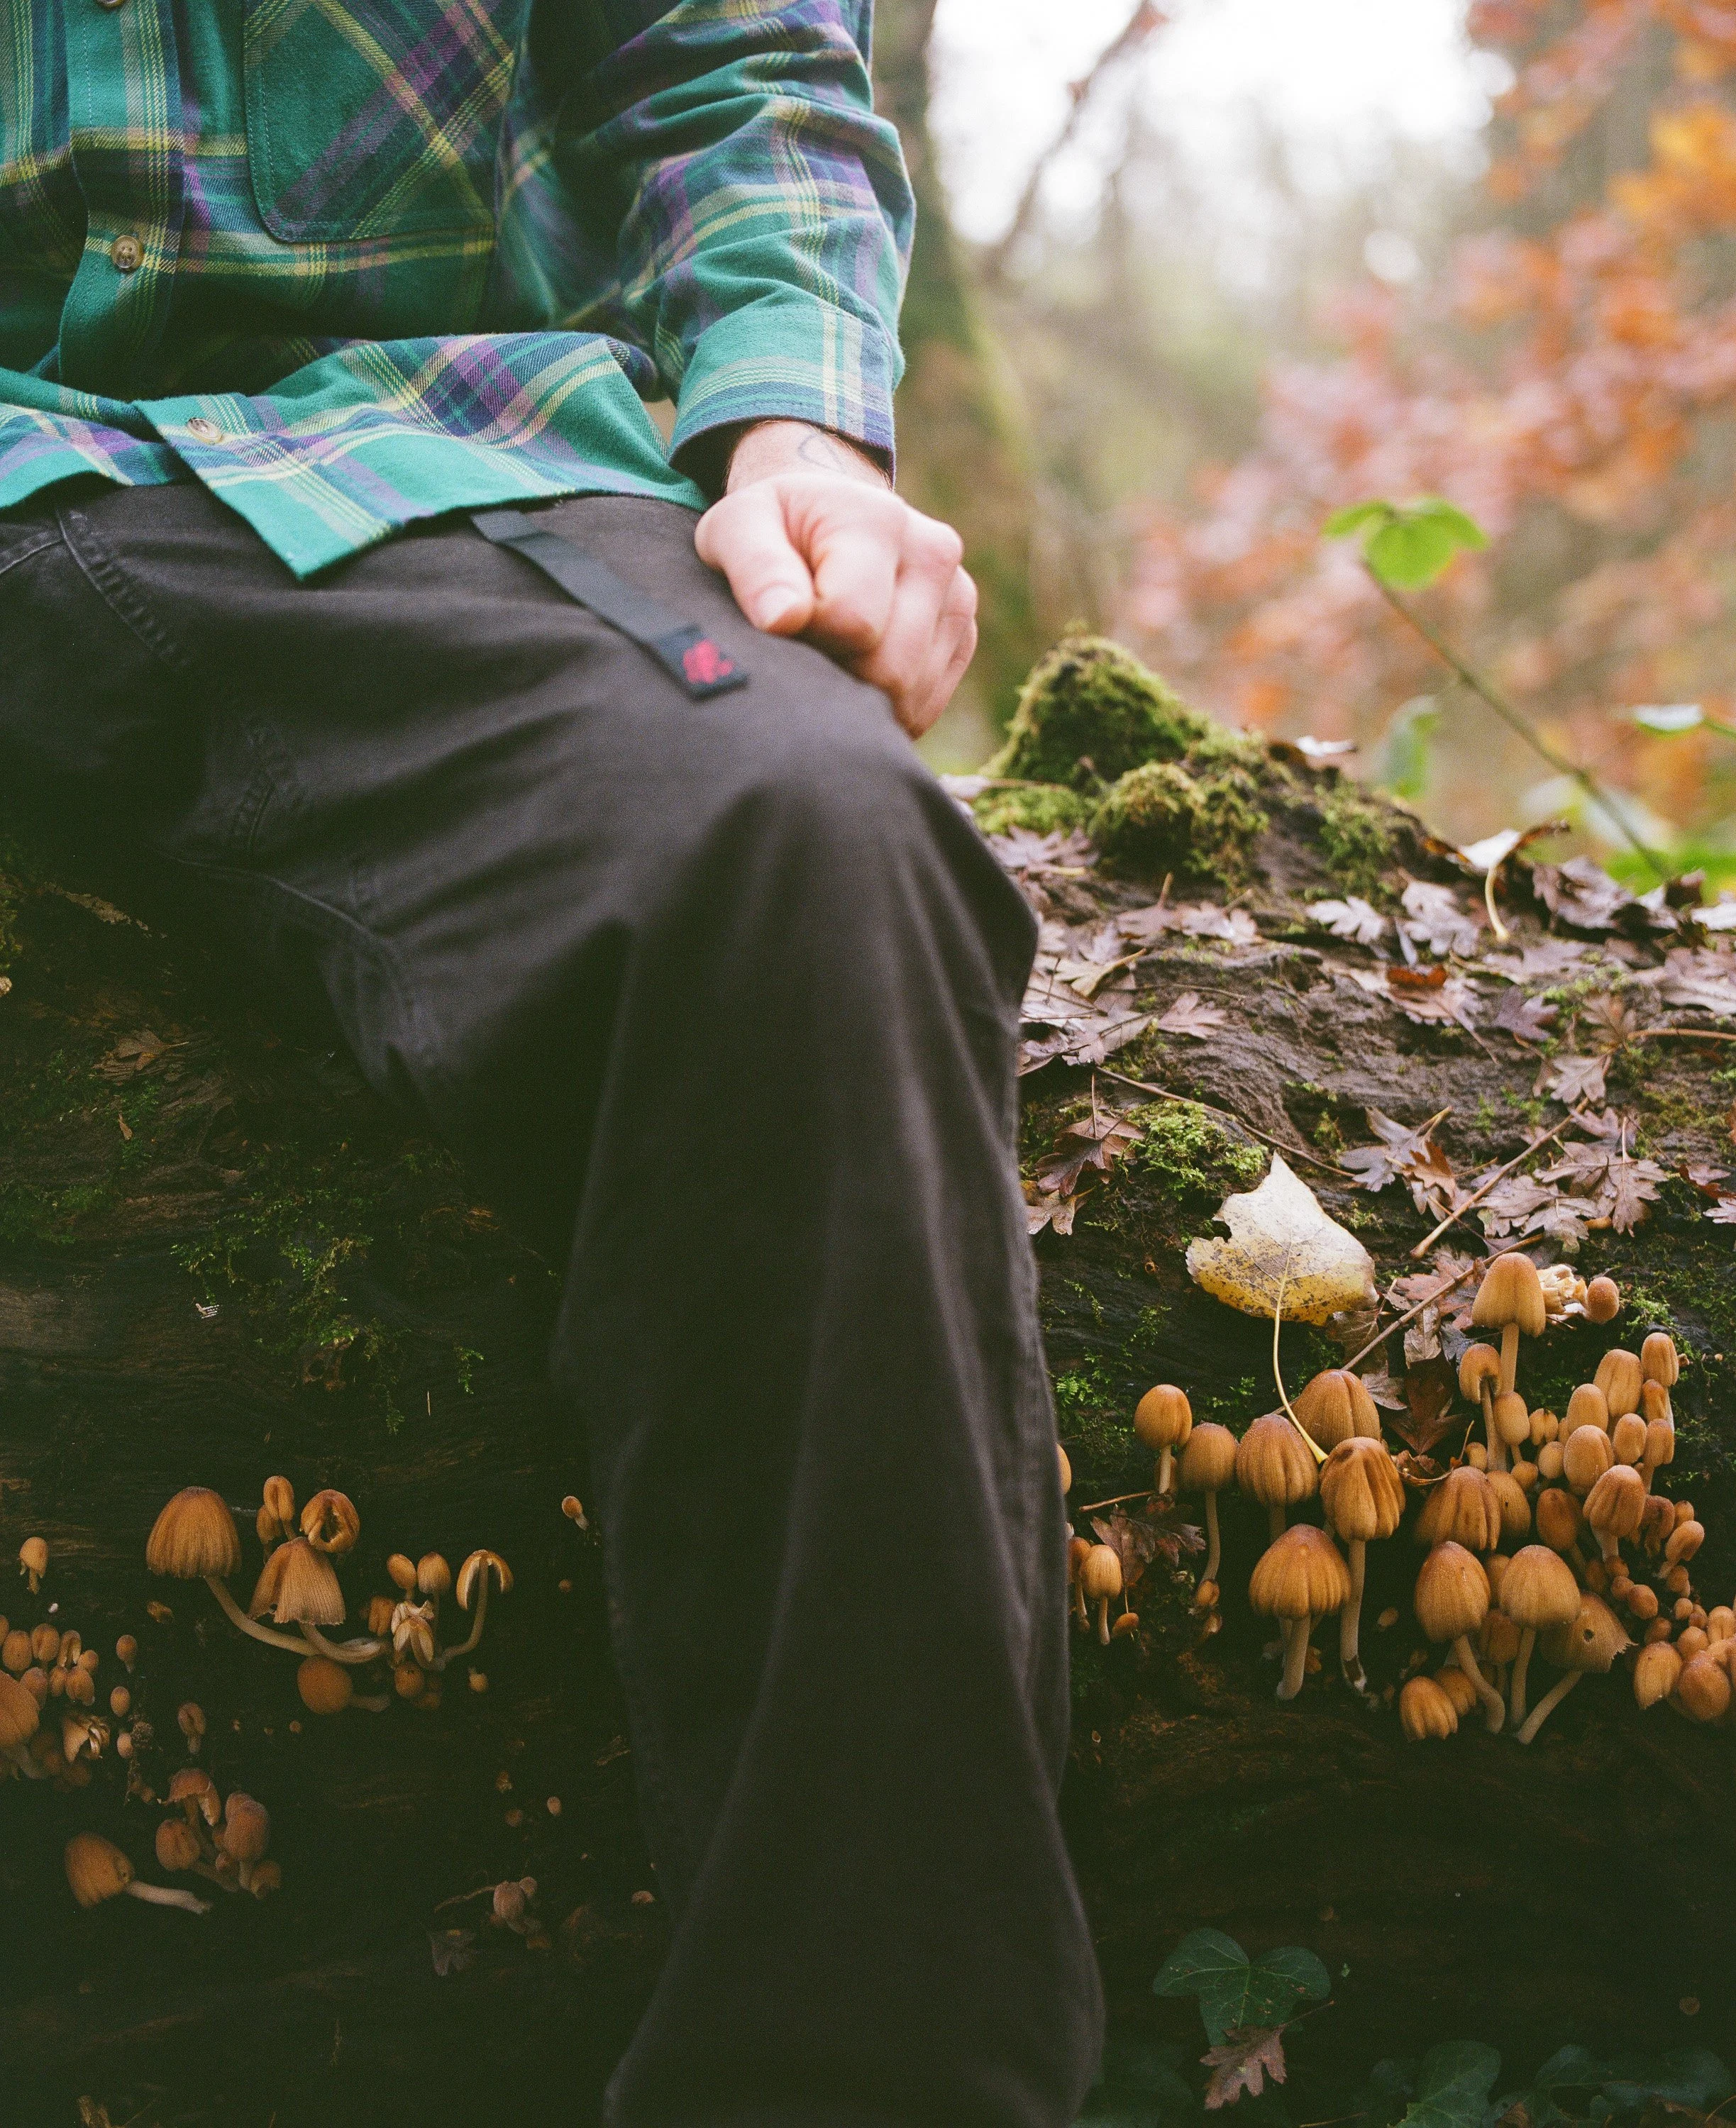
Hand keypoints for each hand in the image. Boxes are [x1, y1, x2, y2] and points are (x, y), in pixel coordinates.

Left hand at [693, 420, 977, 737]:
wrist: (820, 521)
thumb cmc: (770, 530)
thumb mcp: (737, 528)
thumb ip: (753, 565)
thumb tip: (783, 618)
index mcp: (879, 520)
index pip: (853, 622)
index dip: (807, 642)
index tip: (783, 623)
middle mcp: (934, 553)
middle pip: (889, 670)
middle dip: (834, 678)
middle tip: (800, 650)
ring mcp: (958, 597)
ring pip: (909, 698)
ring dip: (857, 699)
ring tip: (824, 658)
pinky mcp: (964, 635)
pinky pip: (924, 708)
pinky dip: (882, 710)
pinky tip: (853, 675)